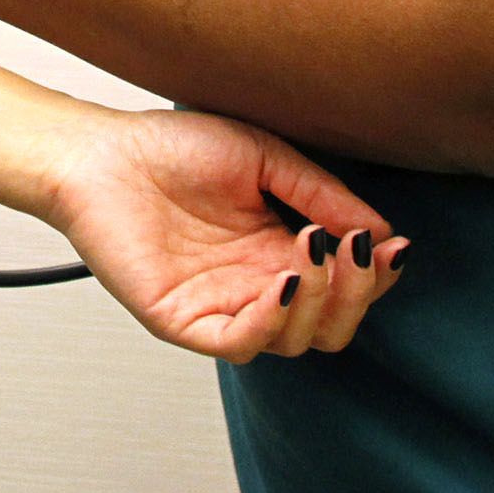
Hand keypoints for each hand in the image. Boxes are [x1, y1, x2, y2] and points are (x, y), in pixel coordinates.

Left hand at [39, 106, 404, 362]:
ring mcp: (220, 306)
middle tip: (359, 251)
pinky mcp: (182, 320)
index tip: (391, 243)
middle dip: (359, 294)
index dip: (375, 274)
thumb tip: (381, 231)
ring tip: (316, 249)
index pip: (346, 286)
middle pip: (332, 324)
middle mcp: (256, 286)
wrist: (102, 151)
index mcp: (278, 252)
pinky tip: (285, 280)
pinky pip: (239, 344)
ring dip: (321, 301)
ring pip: (295, 340)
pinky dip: (272, 320)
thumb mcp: (264, 159)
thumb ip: (320, 194)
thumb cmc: (173, 148)